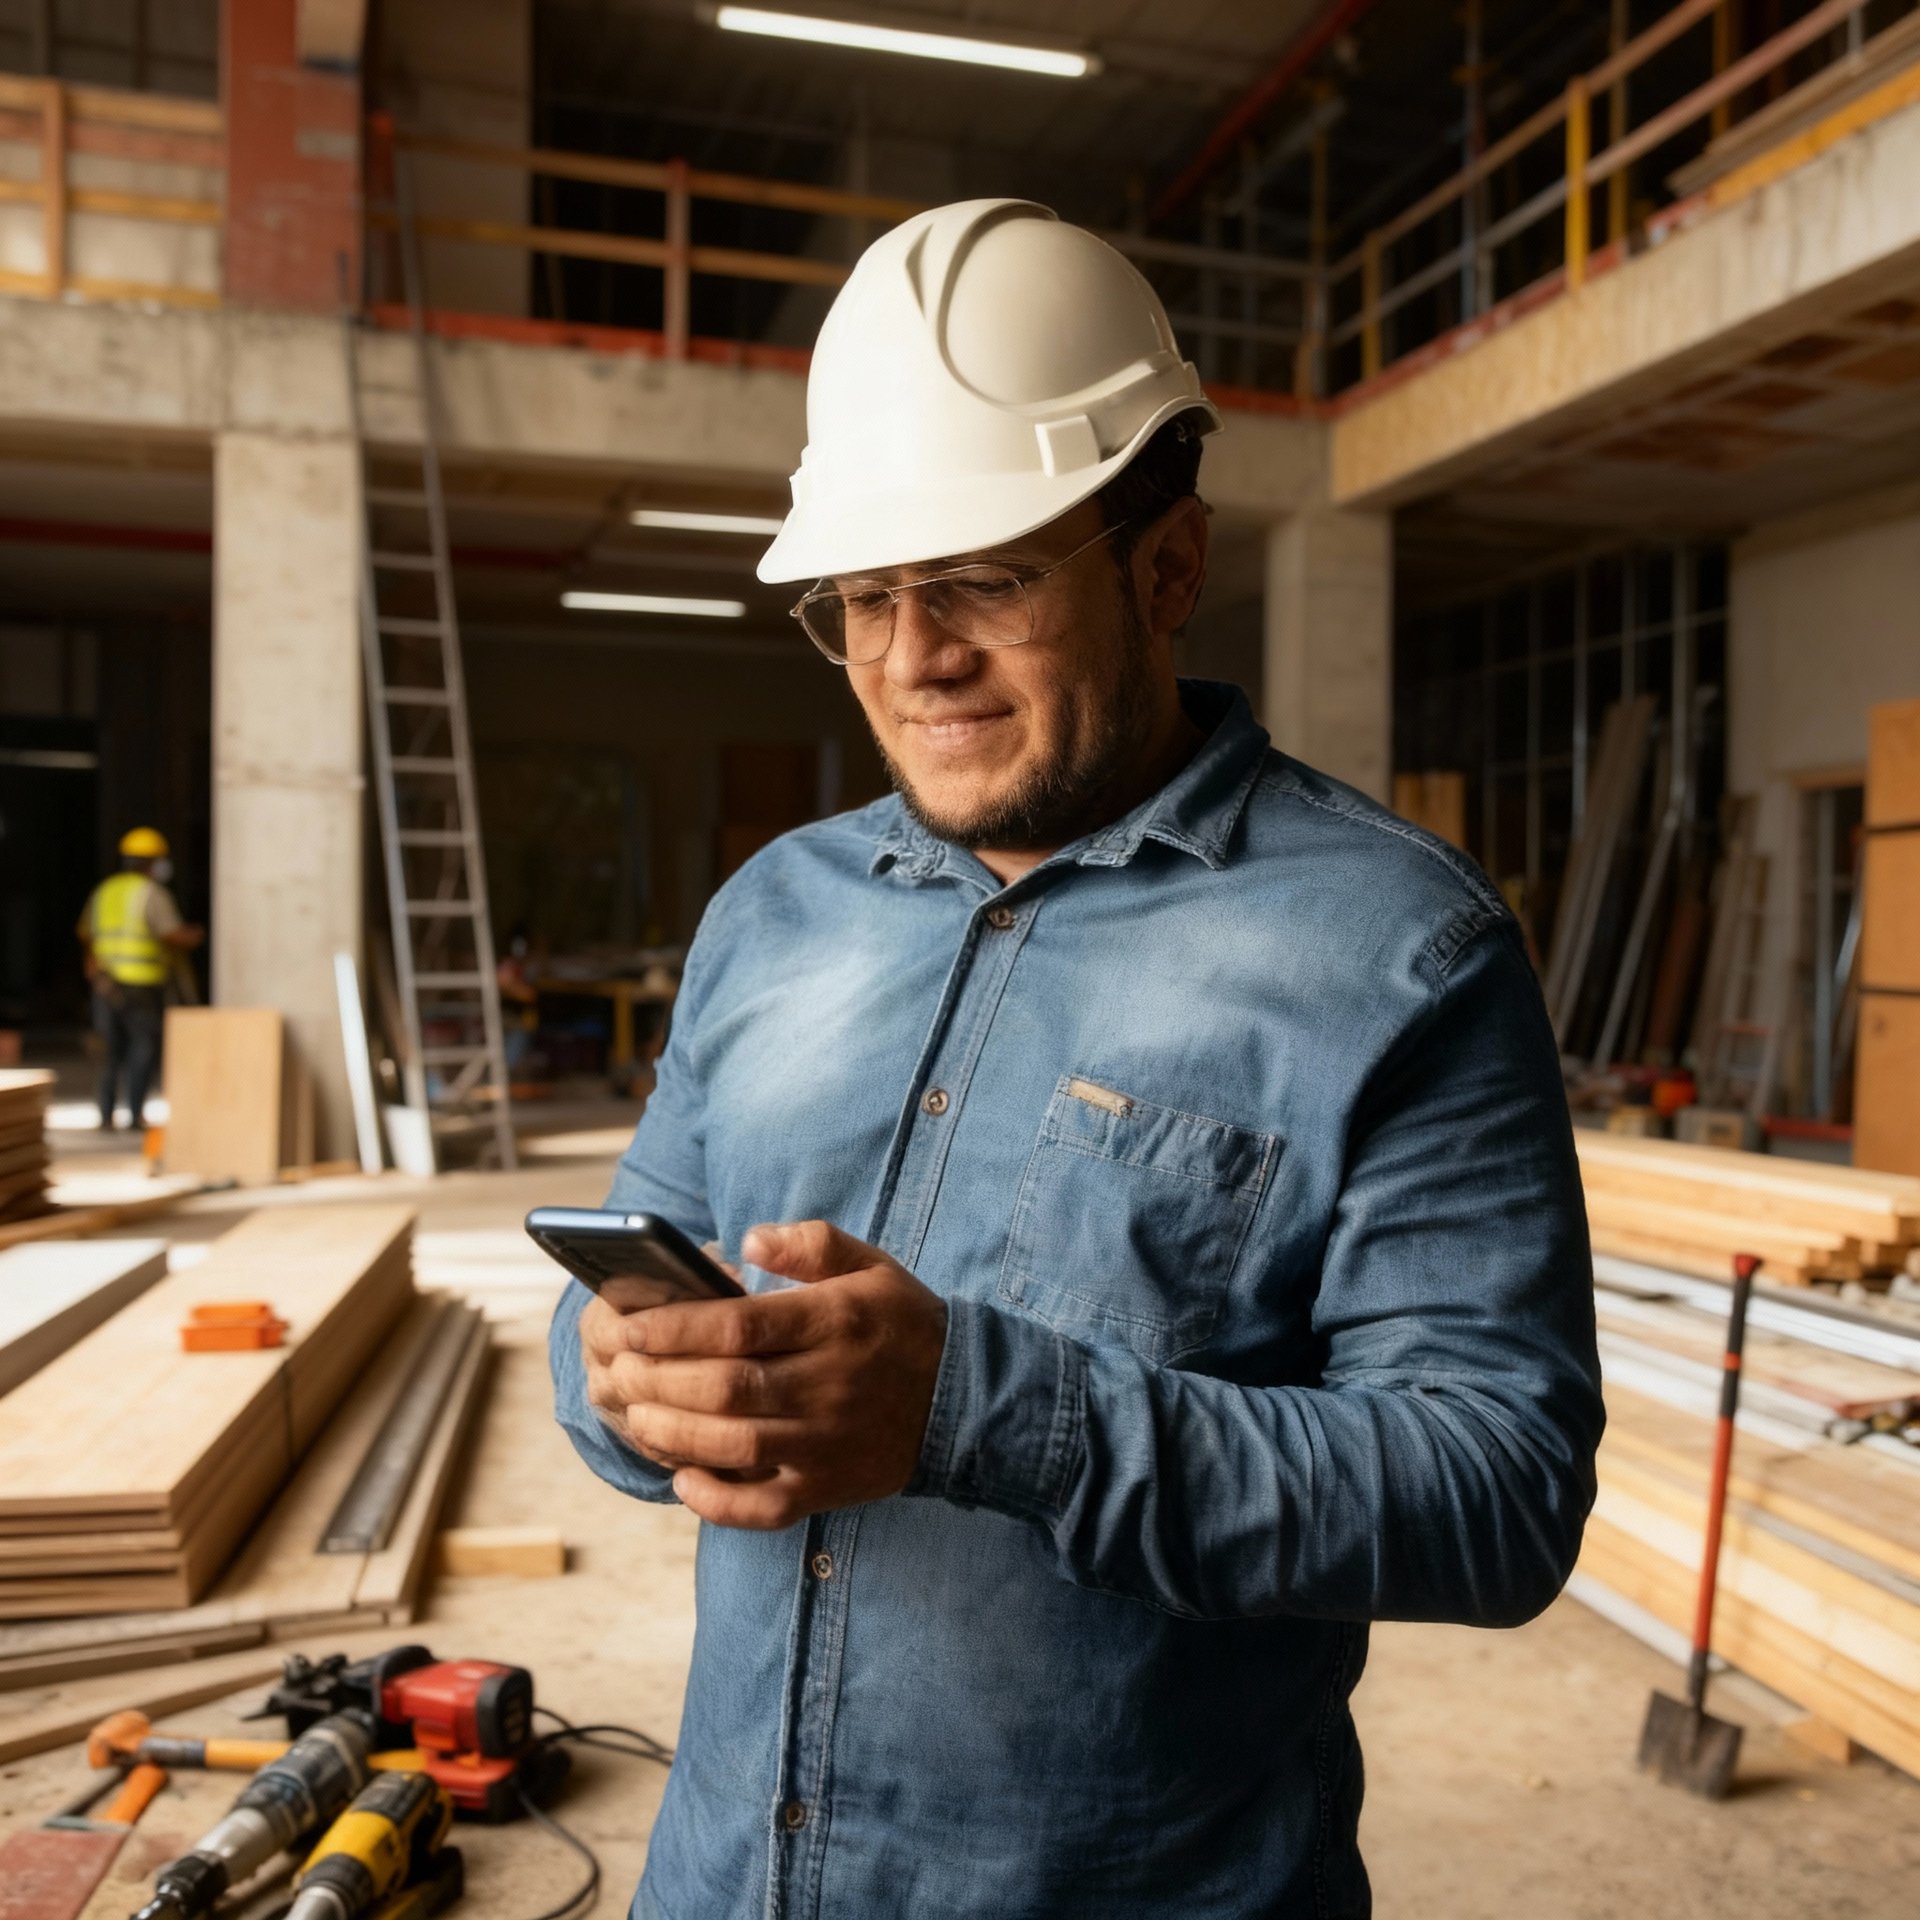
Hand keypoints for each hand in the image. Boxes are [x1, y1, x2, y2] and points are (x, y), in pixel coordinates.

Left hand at [580, 1221, 947, 1528]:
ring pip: (736, 1446)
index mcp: (834, 1321)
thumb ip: (811, 1243)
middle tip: (620, 1370)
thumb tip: (749, 1240)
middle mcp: (829, 1383)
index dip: (675, 1326)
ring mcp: (827, 1443)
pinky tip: (683, 1480)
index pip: (739, 1324)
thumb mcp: (871, 1264)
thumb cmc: (902, 1323)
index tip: (631, 1324)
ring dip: (674, 1435)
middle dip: (660, 1381)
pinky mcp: (828, 1489)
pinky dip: (717, 1503)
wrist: (966, 1399)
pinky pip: (764, 1508)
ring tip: (636, 1416)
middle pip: (727, 1388)